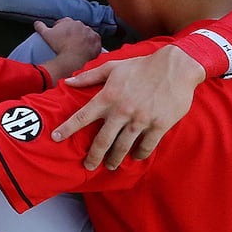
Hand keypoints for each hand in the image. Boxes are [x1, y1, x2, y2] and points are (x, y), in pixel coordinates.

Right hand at [35, 19, 101, 78]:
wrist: (73, 58)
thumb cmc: (59, 46)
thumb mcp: (46, 35)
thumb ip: (40, 26)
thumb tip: (36, 22)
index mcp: (68, 21)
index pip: (64, 22)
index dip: (60, 29)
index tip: (59, 36)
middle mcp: (80, 24)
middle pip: (75, 27)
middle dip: (72, 33)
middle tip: (67, 43)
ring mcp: (90, 32)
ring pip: (85, 33)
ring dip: (82, 38)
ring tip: (77, 47)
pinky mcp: (97, 40)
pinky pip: (94, 40)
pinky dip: (91, 44)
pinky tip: (86, 49)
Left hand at [54, 46, 205, 169]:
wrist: (175, 67)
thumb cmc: (141, 66)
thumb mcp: (113, 67)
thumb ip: (89, 76)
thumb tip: (68, 81)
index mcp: (108, 97)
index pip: (82, 116)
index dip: (67, 129)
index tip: (56, 138)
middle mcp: (122, 111)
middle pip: (102, 140)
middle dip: (93, 156)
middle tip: (88, 165)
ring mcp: (141, 120)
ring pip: (123, 146)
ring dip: (115, 159)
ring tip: (110, 165)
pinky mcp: (159, 125)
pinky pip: (146, 146)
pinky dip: (139, 154)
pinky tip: (135, 157)